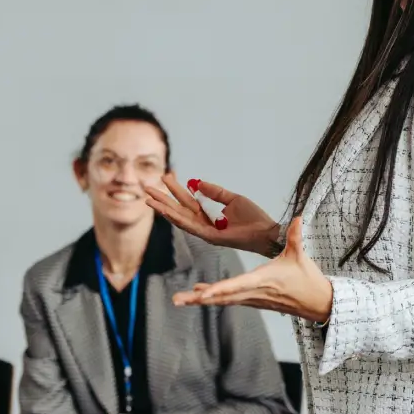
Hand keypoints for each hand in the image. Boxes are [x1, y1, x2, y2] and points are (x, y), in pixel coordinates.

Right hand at [144, 174, 281, 258]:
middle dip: (163, 199)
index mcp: (209, 214)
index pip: (187, 200)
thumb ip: (215, 192)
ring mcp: (205, 231)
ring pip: (180, 219)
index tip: (165, 176)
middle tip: (147, 187)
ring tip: (149, 199)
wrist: (266, 232)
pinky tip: (166, 211)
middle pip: (179, 209)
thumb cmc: (253, 217)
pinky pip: (190, 226)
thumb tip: (197, 182)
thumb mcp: (232, 199)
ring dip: (164, 209)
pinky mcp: (210, 237)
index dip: (176, 189)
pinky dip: (177, 218)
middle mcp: (204, 223)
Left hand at [172, 218, 332, 322]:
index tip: (204, 293)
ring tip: (178, 299)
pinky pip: (227, 299)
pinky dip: (211, 296)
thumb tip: (298, 216)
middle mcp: (253, 292)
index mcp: (262, 280)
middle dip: (199, 298)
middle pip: (222, 297)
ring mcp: (251, 299)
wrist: (314, 301)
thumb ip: (295, 236)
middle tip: (177, 300)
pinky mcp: (251, 300)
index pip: (238, 285)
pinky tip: (197, 293)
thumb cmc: (306, 278)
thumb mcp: (299, 255)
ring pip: (221, 300)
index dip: (220, 289)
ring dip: (199, 299)